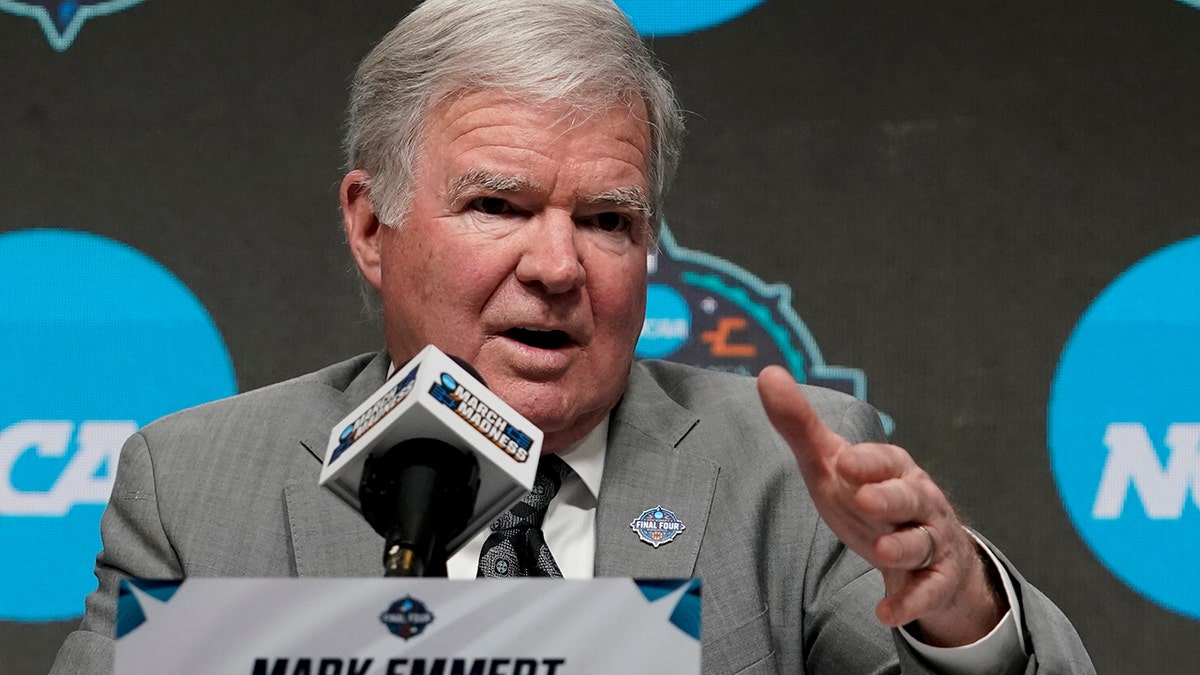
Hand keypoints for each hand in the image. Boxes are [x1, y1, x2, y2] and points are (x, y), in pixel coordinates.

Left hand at [756, 366, 1005, 646]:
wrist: (924, 550)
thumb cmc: (869, 495)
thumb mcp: (833, 465)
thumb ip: (800, 425)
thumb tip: (767, 375)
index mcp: (893, 468)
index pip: (884, 460)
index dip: (868, 461)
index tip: (846, 461)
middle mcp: (918, 500)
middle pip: (909, 498)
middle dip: (891, 499)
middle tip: (867, 500)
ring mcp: (929, 539)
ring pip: (921, 543)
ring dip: (902, 548)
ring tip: (880, 553)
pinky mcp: (936, 578)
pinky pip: (927, 590)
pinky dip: (909, 602)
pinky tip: (885, 613)